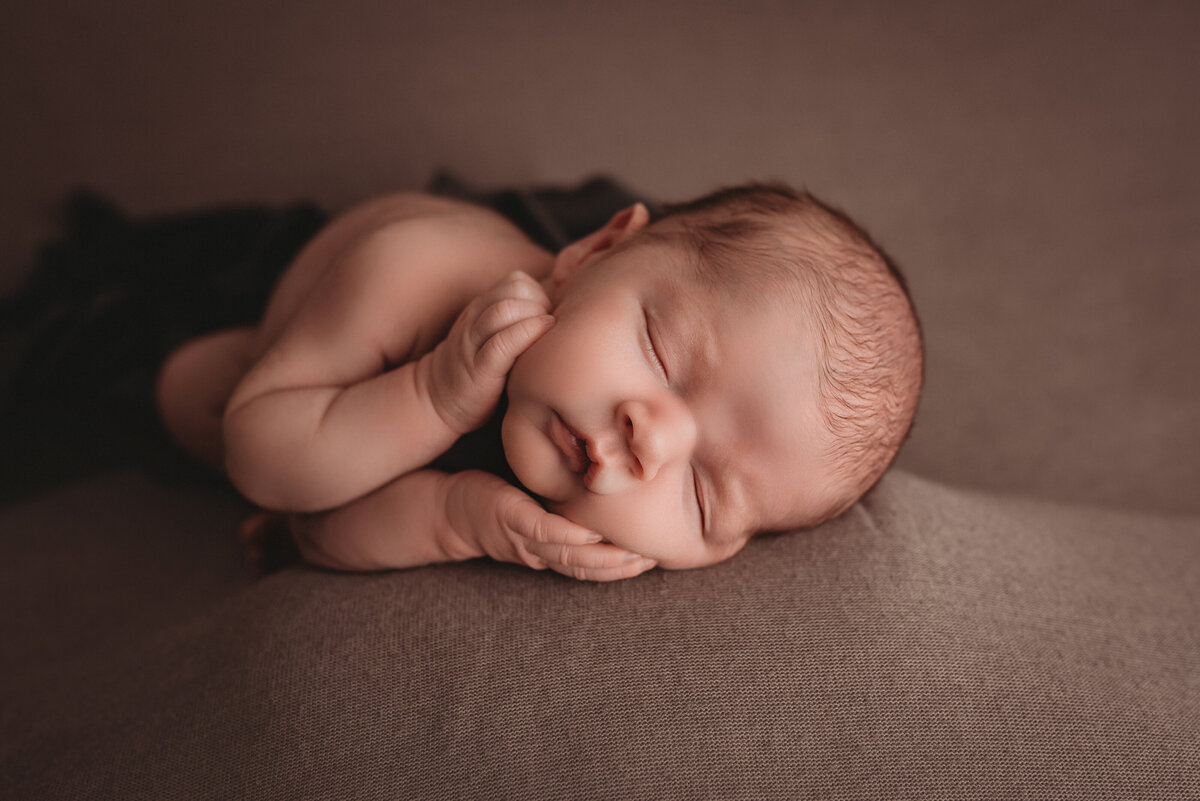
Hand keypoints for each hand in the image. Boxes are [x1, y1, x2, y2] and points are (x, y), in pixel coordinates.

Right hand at [423, 270, 553, 433]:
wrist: (436, 401)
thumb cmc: (478, 371)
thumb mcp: (492, 337)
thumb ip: (515, 321)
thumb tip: (556, 314)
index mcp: (482, 309)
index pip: (515, 281)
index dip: (538, 293)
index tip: (548, 316)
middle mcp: (476, 320)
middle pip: (513, 289)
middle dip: (540, 302)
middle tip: (550, 325)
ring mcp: (475, 343)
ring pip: (504, 310)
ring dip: (534, 316)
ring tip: (547, 333)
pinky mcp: (479, 370)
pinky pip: (501, 343)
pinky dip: (525, 335)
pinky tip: (540, 338)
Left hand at [444, 470, 656, 581]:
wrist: (447, 508)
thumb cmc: (496, 504)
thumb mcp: (536, 509)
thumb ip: (566, 509)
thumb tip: (603, 495)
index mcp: (548, 552)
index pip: (591, 566)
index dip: (621, 568)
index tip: (653, 559)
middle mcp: (539, 553)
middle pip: (585, 568)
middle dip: (621, 568)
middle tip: (654, 559)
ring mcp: (524, 538)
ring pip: (569, 556)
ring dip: (603, 560)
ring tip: (633, 554)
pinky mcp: (510, 517)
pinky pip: (542, 530)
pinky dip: (567, 535)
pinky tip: (590, 535)